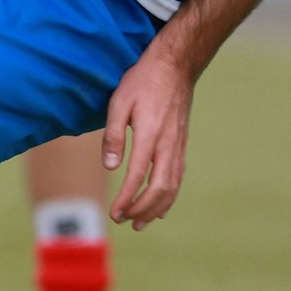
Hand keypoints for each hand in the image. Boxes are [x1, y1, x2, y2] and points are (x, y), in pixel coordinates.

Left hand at [102, 46, 193, 230]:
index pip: (138, 177)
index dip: (126, 199)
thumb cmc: (142, 81)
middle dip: (142, 210)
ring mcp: (178, 146)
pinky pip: (178, 177)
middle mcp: (168, 145)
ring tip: (140, 224)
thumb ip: (113, 135)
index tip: (114, 213)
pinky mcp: (181, 144)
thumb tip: (109, 166)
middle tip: (124, 222)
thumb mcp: (119, 102)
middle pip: (159, 189)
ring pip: (172, 186)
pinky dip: (170, 196)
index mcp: (150, 135)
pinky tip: (160, 208)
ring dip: (156, 208)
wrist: (175, 66)